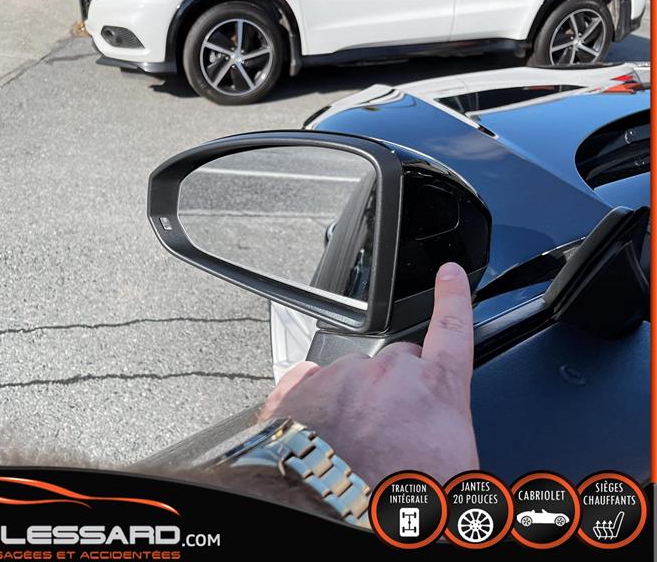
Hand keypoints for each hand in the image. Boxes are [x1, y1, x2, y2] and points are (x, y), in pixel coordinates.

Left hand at [259, 262, 478, 486]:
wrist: (323, 509)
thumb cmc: (393, 501)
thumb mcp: (459, 485)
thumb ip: (468, 456)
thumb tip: (486, 473)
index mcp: (434, 391)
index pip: (453, 330)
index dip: (454, 298)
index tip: (451, 274)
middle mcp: (388, 374)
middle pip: (401, 366)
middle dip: (400, 391)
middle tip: (393, 435)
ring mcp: (340, 376)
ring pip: (355, 380)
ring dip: (357, 404)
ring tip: (354, 448)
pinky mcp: (298, 388)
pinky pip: (314, 387)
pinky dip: (319, 407)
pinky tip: (324, 437)